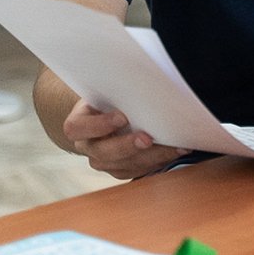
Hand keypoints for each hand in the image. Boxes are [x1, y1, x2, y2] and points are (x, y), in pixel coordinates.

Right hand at [61, 99, 186, 179]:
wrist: (105, 117)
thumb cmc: (108, 100)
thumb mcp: (106, 92)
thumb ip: (117, 92)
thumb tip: (146, 83)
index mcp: (77, 125)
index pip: (78, 127)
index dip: (99, 125)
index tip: (121, 117)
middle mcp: (88, 146)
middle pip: (103, 152)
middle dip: (128, 146)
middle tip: (148, 138)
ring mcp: (103, 162)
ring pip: (125, 166)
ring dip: (152, 157)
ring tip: (174, 147)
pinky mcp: (120, 170)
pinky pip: (138, 171)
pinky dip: (159, 162)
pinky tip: (175, 152)